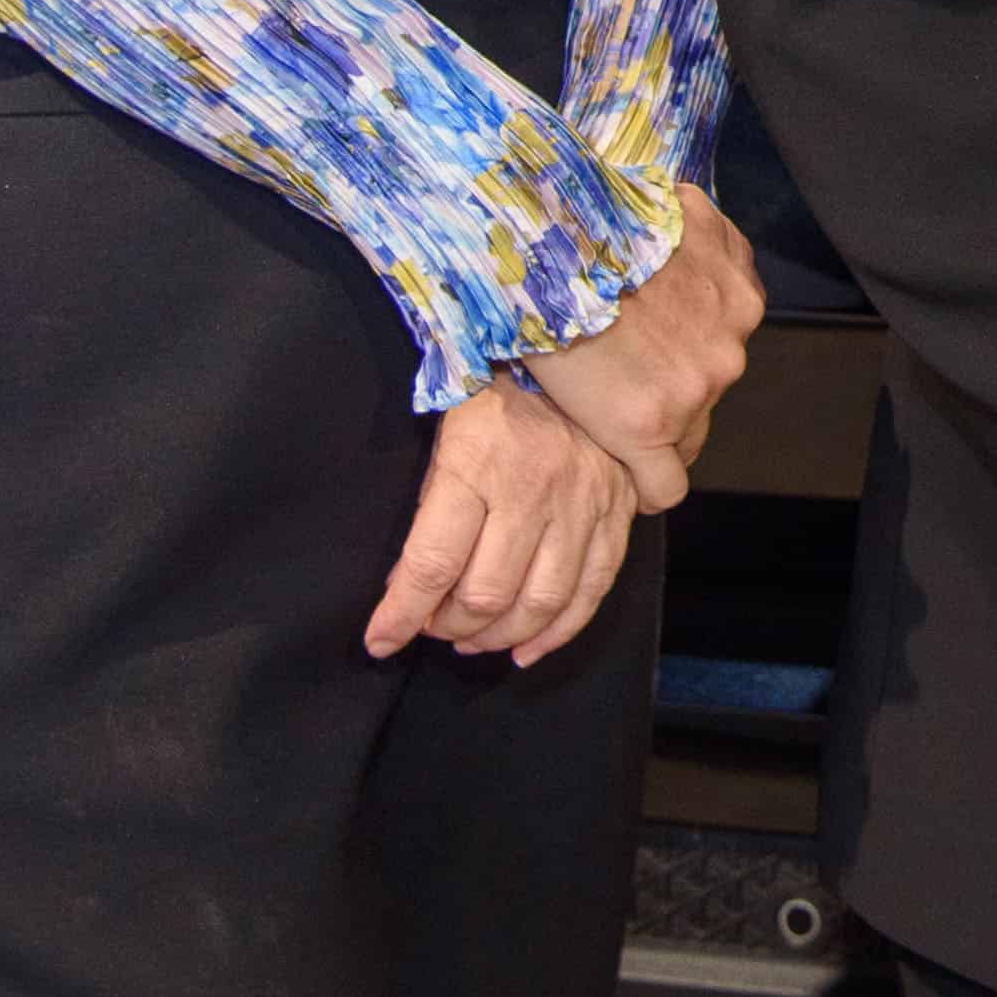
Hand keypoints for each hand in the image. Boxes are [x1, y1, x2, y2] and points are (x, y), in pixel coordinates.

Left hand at [365, 379, 638, 664]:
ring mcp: (581, 504)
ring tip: (472, 641)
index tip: (380, 641)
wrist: (572, 346)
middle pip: (486, 595)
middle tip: (432, 626)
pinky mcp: (616, 512)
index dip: (401, 616)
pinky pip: (591, 591)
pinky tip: (527, 649)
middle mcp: (532, 491)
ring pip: (539, 603)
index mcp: (476, 467)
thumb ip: (430, 513)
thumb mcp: (444, 439)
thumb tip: (407, 587)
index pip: (431, 565)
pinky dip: (557, 632)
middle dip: (448, 627)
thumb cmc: (492, 397)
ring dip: (498, 637)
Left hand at [527, 181, 762, 508]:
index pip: (671, 478)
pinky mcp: (736, 267)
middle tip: (629, 354)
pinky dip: (707, 278)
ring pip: (721, 347)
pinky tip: (666, 264)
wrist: (549, 228)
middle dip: (669, 390)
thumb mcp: (559, 393)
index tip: (631, 446)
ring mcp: (729, 323)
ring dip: (692, 334)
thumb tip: (617, 433)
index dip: (648, 462)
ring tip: (644, 302)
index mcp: (651, 422)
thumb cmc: (536, 308)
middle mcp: (704, 381)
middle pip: (699, 408)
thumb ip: (608, 426)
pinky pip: (732, 286)